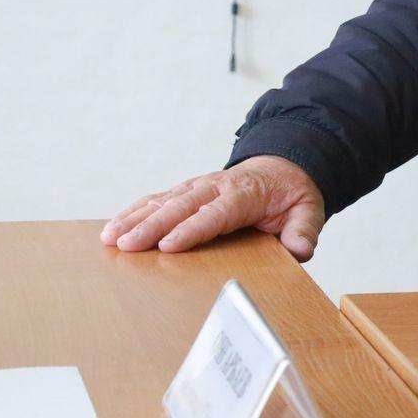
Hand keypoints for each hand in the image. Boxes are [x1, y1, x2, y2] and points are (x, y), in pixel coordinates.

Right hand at [99, 155, 325, 260]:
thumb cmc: (291, 193)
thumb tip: (299, 249)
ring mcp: (198, 187)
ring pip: (163, 201)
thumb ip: (304, 229)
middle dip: (152, 226)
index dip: (192, 229)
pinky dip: (134, 212)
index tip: (167, 245)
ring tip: (110, 238)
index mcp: (245, 193)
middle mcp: (216, 187)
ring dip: (135, 218)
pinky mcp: (186, 191)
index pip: (216, 213)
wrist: (283, 168)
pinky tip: (112, 227)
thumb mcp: (308, 209)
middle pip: (181, 206)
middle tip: (126, 246)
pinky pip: (157, 200)